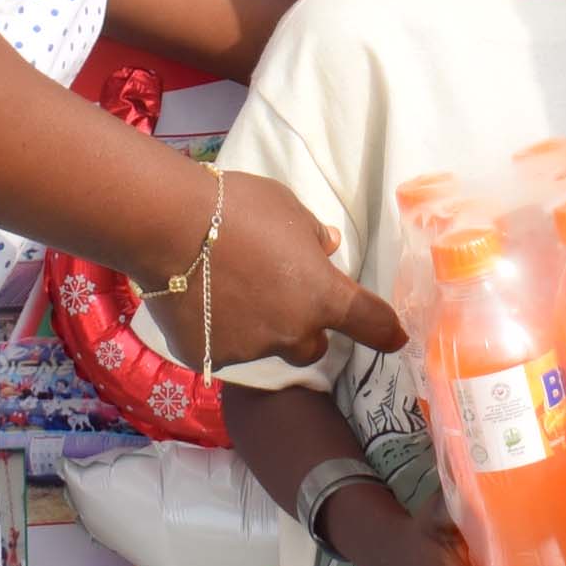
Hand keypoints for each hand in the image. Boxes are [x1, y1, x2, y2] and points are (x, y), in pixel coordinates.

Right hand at [140, 169, 405, 371]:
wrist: (169, 226)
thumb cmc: (238, 207)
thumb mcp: (288, 209)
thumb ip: (312, 236)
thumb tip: (328, 247)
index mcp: (320, 295)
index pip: (369, 322)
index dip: (385, 330)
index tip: (395, 337)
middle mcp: (290, 332)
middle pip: (311, 345)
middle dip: (305, 326)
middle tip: (281, 294)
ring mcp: (248, 350)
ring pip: (264, 344)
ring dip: (258, 324)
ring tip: (227, 285)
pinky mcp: (207, 358)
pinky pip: (221, 348)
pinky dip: (218, 330)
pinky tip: (199, 298)